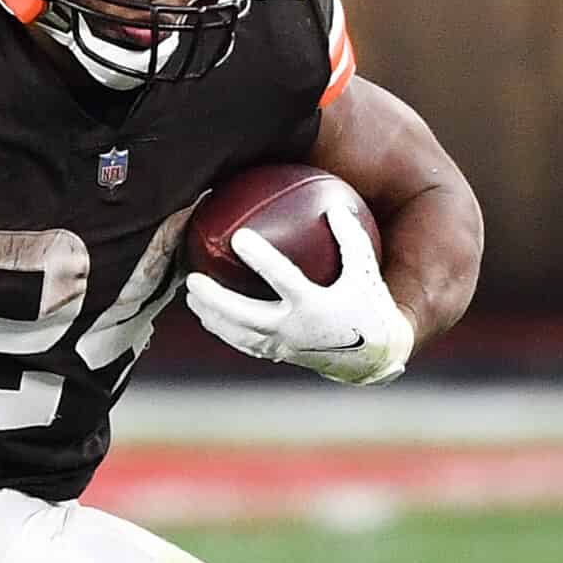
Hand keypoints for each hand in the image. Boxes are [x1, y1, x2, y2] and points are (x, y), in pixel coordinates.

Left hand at [182, 206, 415, 385]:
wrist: (371, 357)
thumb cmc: (368, 307)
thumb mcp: (366, 272)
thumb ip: (351, 239)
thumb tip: (335, 205)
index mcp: (315, 306)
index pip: (282, 279)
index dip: (260, 258)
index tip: (237, 237)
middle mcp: (294, 329)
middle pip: (244, 316)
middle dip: (215, 299)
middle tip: (192, 279)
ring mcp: (283, 345)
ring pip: (237, 334)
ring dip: (211, 316)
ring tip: (191, 297)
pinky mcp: (278, 354)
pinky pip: (243, 343)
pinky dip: (223, 330)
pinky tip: (208, 315)